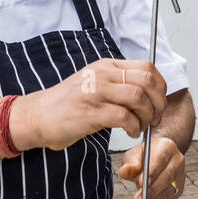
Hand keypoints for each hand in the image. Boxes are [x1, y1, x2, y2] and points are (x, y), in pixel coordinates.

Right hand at [9, 58, 166, 151]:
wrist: (37, 116)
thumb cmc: (67, 104)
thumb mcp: (95, 83)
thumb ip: (118, 83)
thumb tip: (150, 93)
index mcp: (106, 66)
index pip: (147, 68)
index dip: (160, 87)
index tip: (159, 102)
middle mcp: (102, 74)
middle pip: (147, 81)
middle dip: (158, 103)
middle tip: (155, 118)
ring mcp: (95, 91)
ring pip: (139, 98)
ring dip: (147, 116)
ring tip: (141, 127)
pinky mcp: (90, 112)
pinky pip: (125, 117)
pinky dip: (134, 127)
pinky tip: (130, 132)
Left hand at [118, 134, 184, 198]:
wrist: (158, 156)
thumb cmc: (144, 155)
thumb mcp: (134, 154)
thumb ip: (130, 164)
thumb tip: (124, 171)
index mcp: (167, 148)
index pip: (159, 161)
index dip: (151, 173)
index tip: (140, 183)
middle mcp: (177, 161)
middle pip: (166, 179)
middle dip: (150, 192)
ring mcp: (180, 176)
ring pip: (168, 193)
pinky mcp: (178, 190)